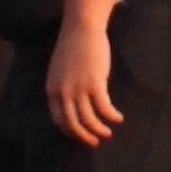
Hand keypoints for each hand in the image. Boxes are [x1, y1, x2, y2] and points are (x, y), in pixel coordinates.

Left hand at [44, 21, 123, 145]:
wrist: (80, 30)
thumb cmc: (73, 48)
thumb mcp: (60, 71)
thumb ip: (63, 87)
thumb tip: (73, 103)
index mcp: (52, 90)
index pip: (58, 119)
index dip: (70, 131)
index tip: (81, 136)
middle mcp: (62, 92)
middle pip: (72, 124)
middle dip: (84, 136)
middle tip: (95, 142)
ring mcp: (78, 89)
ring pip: (88, 119)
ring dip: (99, 130)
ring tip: (108, 133)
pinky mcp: (94, 84)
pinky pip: (104, 108)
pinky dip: (111, 116)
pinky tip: (118, 118)